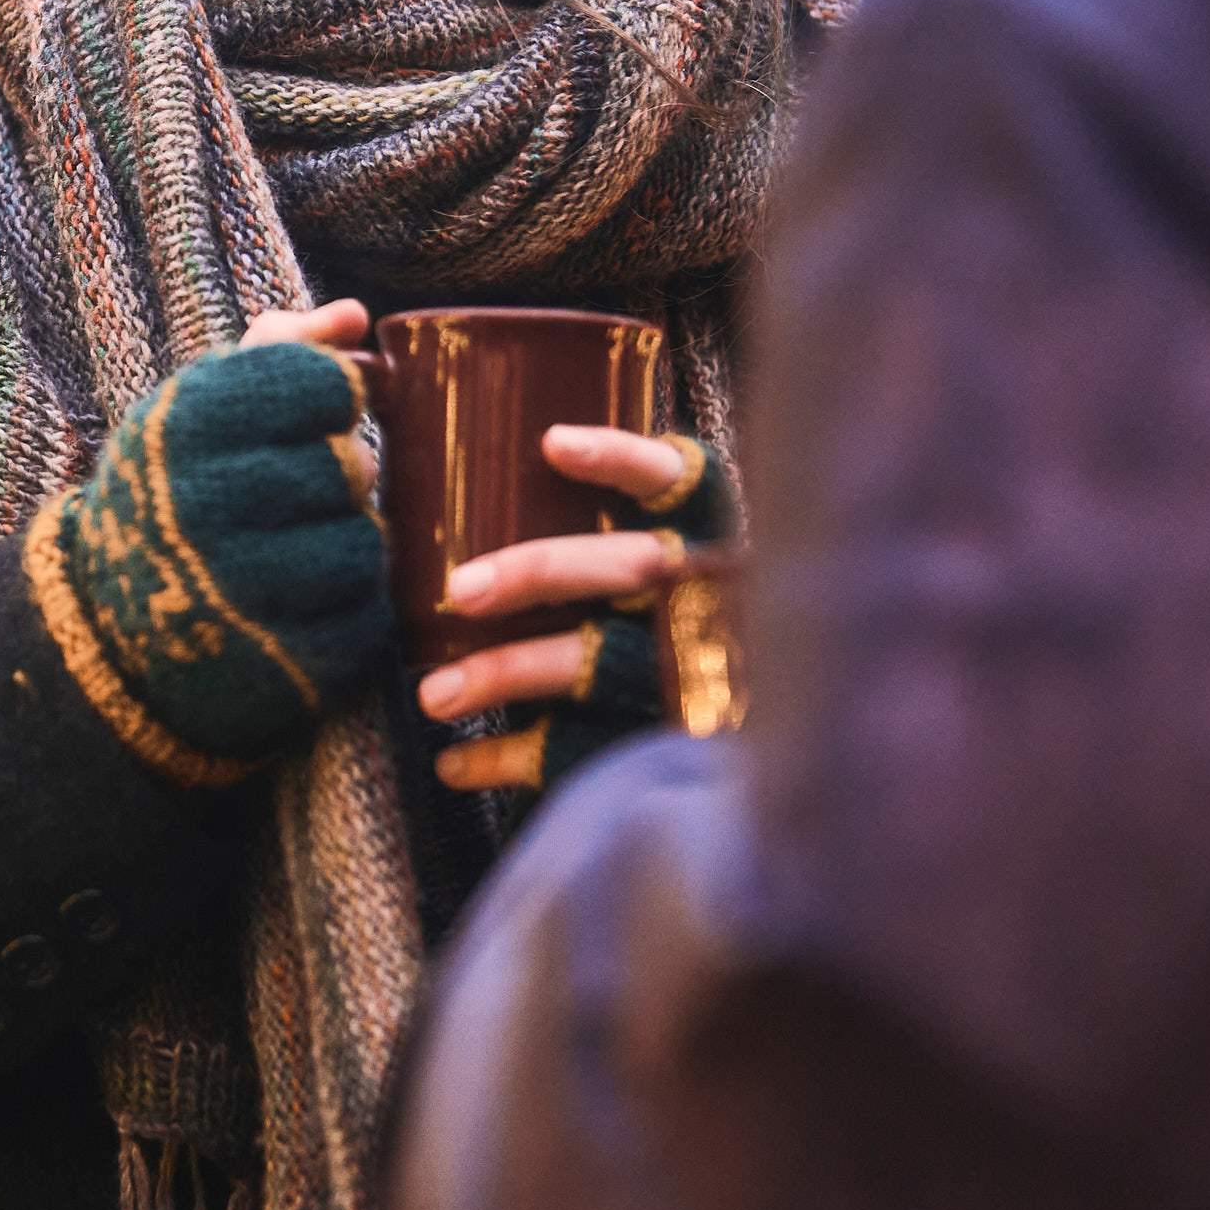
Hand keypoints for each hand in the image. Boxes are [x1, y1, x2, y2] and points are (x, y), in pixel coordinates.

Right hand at [25, 327, 390, 789]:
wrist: (105, 624)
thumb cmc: (171, 492)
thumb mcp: (200, 406)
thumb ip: (282, 348)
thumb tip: (357, 316)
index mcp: (185, 427)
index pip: (322, 384)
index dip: (333, 397)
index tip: (314, 416)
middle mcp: (204, 507)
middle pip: (350, 467)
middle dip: (340, 475)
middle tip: (307, 490)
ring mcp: (240, 594)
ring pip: (364, 545)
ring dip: (349, 541)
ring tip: (307, 542)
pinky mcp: (277, 664)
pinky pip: (365, 619)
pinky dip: (352, 606)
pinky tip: (311, 597)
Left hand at [413, 424, 714, 785]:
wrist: (775, 735)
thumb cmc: (703, 631)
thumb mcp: (691, 566)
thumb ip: (619, 534)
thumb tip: (512, 477)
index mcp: (710, 537)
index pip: (675, 481)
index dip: (619, 458)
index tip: (552, 444)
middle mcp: (709, 598)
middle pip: (629, 568)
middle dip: (538, 572)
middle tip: (461, 590)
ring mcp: (693, 673)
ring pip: (597, 664)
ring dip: (508, 673)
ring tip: (434, 696)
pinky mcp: (673, 740)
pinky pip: (584, 748)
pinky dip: (513, 759)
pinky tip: (454, 764)